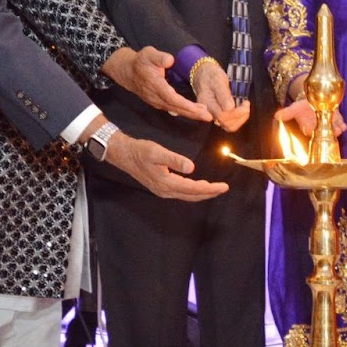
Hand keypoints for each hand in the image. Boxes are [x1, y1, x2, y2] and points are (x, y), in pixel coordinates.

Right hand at [104, 133, 228, 200]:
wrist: (123, 154)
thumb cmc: (140, 151)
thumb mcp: (157, 152)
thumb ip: (175, 160)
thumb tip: (192, 168)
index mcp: (167, 183)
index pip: (193, 189)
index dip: (210, 188)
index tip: (223, 186)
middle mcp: (165, 190)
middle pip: (192, 196)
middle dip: (209, 193)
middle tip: (223, 188)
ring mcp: (162, 191)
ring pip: (187, 196)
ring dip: (201, 193)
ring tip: (214, 188)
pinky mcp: (160, 188)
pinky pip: (181, 193)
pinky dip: (192, 191)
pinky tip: (197, 186)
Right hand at [107, 47, 211, 120]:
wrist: (127, 71)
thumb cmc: (140, 62)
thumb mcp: (148, 54)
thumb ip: (159, 57)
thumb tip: (170, 60)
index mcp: (156, 86)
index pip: (173, 98)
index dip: (186, 105)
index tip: (200, 109)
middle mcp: (156, 97)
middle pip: (177, 108)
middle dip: (193, 113)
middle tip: (209, 117)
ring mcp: (157, 102)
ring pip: (175, 110)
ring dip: (190, 114)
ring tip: (206, 115)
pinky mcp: (158, 103)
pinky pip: (173, 109)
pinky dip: (184, 111)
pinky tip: (195, 112)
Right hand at [191, 59, 250, 131]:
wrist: (205, 76)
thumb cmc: (211, 76)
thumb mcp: (218, 80)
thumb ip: (223, 94)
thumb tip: (230, 108)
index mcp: (207, 104)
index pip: (222, 116)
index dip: (236, 113)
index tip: (245, 102)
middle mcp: (209, 113)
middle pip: (226, 123)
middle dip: (240, 115)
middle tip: (246, 103)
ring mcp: (215, 116)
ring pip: (229, 126)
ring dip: (241, 118)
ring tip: (245, 106)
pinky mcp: (220, 116)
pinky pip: (230, 124)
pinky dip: (240, 119)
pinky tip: (243, 109)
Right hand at [275, 99, 345, 138]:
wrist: (313, 99)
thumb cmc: (303, 106)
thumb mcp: (295, 108)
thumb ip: (287, 113)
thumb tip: (276, 116)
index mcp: (309, 128)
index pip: (311, 133)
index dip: (315, 133)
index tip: (317, 131)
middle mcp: (319, 129)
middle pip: (324, 134)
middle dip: (330, 133)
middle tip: (334, 131)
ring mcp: (328, 125)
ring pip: (333, 130)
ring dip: (338, 130)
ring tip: (340, 128)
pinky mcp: (336, 121)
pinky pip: (341, 125)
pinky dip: (343, 125)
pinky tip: (344, 125)